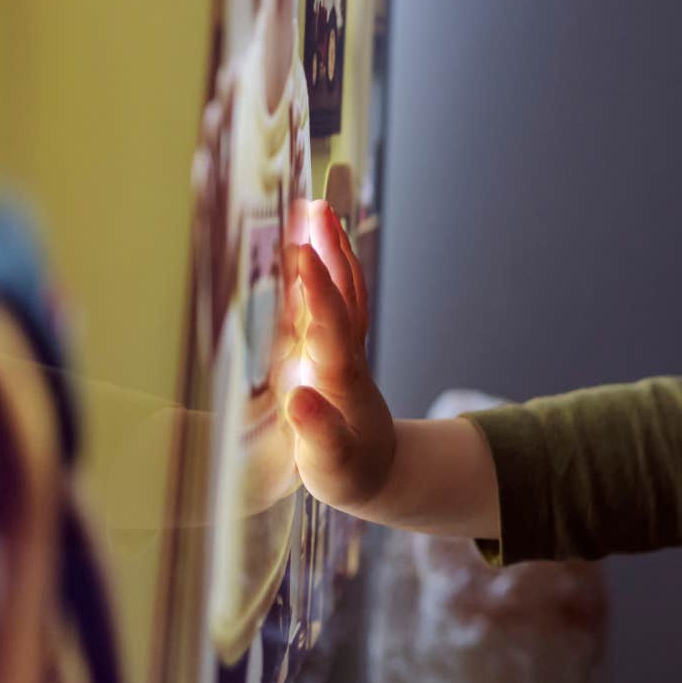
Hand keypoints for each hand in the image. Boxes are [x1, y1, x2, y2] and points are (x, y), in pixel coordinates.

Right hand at [279, 199, 395, 512]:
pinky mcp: (339, 350)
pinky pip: (336, 301)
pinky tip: (315, 244)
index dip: (316, 289)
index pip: (330, 325)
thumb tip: (299, 397)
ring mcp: (345, 349)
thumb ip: (318, 435)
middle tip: (313, 208)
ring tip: (316, 209)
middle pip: (343, 295)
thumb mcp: (333, 466)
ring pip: (344, 292)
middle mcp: (346, 356)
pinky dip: (328, 270)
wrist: (382, 474)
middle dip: (329, 252)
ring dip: (333, 251)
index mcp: (340, 380)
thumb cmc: (351, 474)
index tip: (300, 250)